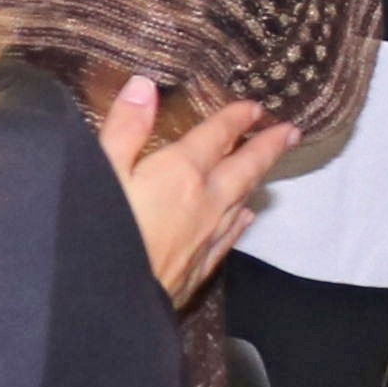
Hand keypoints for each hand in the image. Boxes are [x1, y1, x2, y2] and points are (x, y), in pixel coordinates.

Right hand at [95, 76, 298, 306]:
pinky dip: (241, 220)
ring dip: (257, 179)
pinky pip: (230, 236)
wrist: (107, 301)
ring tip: (269, 164)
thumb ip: (124, 126)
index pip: (215, 138)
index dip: (235, 119)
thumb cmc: (97, 226)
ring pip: (241, 201)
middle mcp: (204, 203)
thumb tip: (145, 85)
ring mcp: (206, 238)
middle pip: (243, 169)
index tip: (255, 106)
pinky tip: (245, 217)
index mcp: (180, 173)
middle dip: (265, 147)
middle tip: (290, 131)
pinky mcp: (198, 268)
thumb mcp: (100, 166)